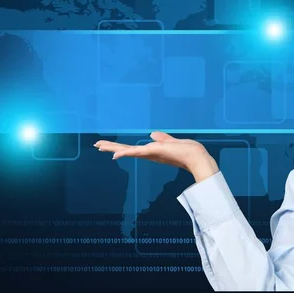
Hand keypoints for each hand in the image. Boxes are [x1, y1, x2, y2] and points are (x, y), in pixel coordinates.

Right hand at [94, 132, 218, 182]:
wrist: (196, 158)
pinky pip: (135, 152)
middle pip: (127, 150)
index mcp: (153, 152)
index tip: (110, 147)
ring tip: (99, 146)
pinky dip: (124, 153)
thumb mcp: (173, 142)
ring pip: (128, 151)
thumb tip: (153, 134)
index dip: (122, 148)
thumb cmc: (188, 151)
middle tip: (97, 145)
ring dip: (113, 148)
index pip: (134, 149)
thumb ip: (163, 138)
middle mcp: (149, 154)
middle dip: (112, 147)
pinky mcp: (153, 153)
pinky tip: (114, 154)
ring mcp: (150, 154)